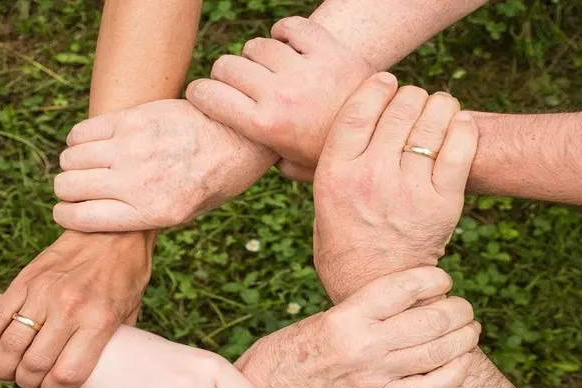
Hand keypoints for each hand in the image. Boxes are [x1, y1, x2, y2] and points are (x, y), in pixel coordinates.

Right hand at [0, 231, 152, 387]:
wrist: (112, 230)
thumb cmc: (126, 275)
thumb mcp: (130, 313)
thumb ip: (110, 344)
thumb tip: (92, 374)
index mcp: (99, 320)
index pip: (66, 374)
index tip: (55, 387)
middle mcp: (69, 308)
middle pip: (34, 365)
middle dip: (29, 382)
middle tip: (31, 380)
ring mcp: (43, 293)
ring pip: (9, 346)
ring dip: (4, 369)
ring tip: (9, 372)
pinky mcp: (24, 280)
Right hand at [52, 99, 276, 231]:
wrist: (237, 139)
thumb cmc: (211, 181)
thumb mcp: (183, 215)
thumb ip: (142, 217)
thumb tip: (98, 216)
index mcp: (150, 213)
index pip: (80, 218)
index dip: (64, 214)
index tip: (65, 210)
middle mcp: (137, 182)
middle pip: (68, 186)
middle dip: (66, 190)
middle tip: (78, 187)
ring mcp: (133, 148)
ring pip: (71, 158)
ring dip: (72, 164)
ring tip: (86, 164)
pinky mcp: (133, 119)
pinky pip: (82, 131)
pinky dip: (78, 140)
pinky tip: (91, 143)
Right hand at [186, 16, 371, 180]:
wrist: (382, 137)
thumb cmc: (331, 155)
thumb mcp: (293, 167)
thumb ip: (264, 155)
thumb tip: (242, 148)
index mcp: (265, 127)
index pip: (209, 95)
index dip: (199, 92)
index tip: (203, 94)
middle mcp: (281, 96)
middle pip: (227, 65)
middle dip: (226, 74)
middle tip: (240, 83)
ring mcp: (306, 71)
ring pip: (257, 45)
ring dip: (258, 56)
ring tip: (270, 69)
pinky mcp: (329, 51)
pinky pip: (292, 26)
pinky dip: (285, 32)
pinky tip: (289, 46)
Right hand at [235, 267, 478, 387]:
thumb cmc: (289, 349)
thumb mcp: (323, 316)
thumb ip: (363, 308)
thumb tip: (406, 295)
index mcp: (346, 317)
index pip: (404, 288)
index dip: (433, 278)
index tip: (441, 277)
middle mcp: (364, 345)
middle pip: (430, 321)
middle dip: (458, 309)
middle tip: (462, 304)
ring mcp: (375, 375)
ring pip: (437, 353)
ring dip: (463, 338)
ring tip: (470, 327)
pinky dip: (454, 373)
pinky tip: (461, 361)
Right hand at [313, 75, 478, 302]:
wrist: (374, 289)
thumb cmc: (344, 244)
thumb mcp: (320, 204)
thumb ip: (327, 167)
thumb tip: (317, 136)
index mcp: (335, 174)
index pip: (358, 110)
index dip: (376, 86)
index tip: (387, 80)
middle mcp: (369, 177)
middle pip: (398, 109)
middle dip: (410, 96)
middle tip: (415, 100)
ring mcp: (407, 190)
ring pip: (432, 121)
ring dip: (439, 105)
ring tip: (440, 108)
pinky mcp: (442, 204)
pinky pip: (460, 148)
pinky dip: (464, 128)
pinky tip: (460, 124)